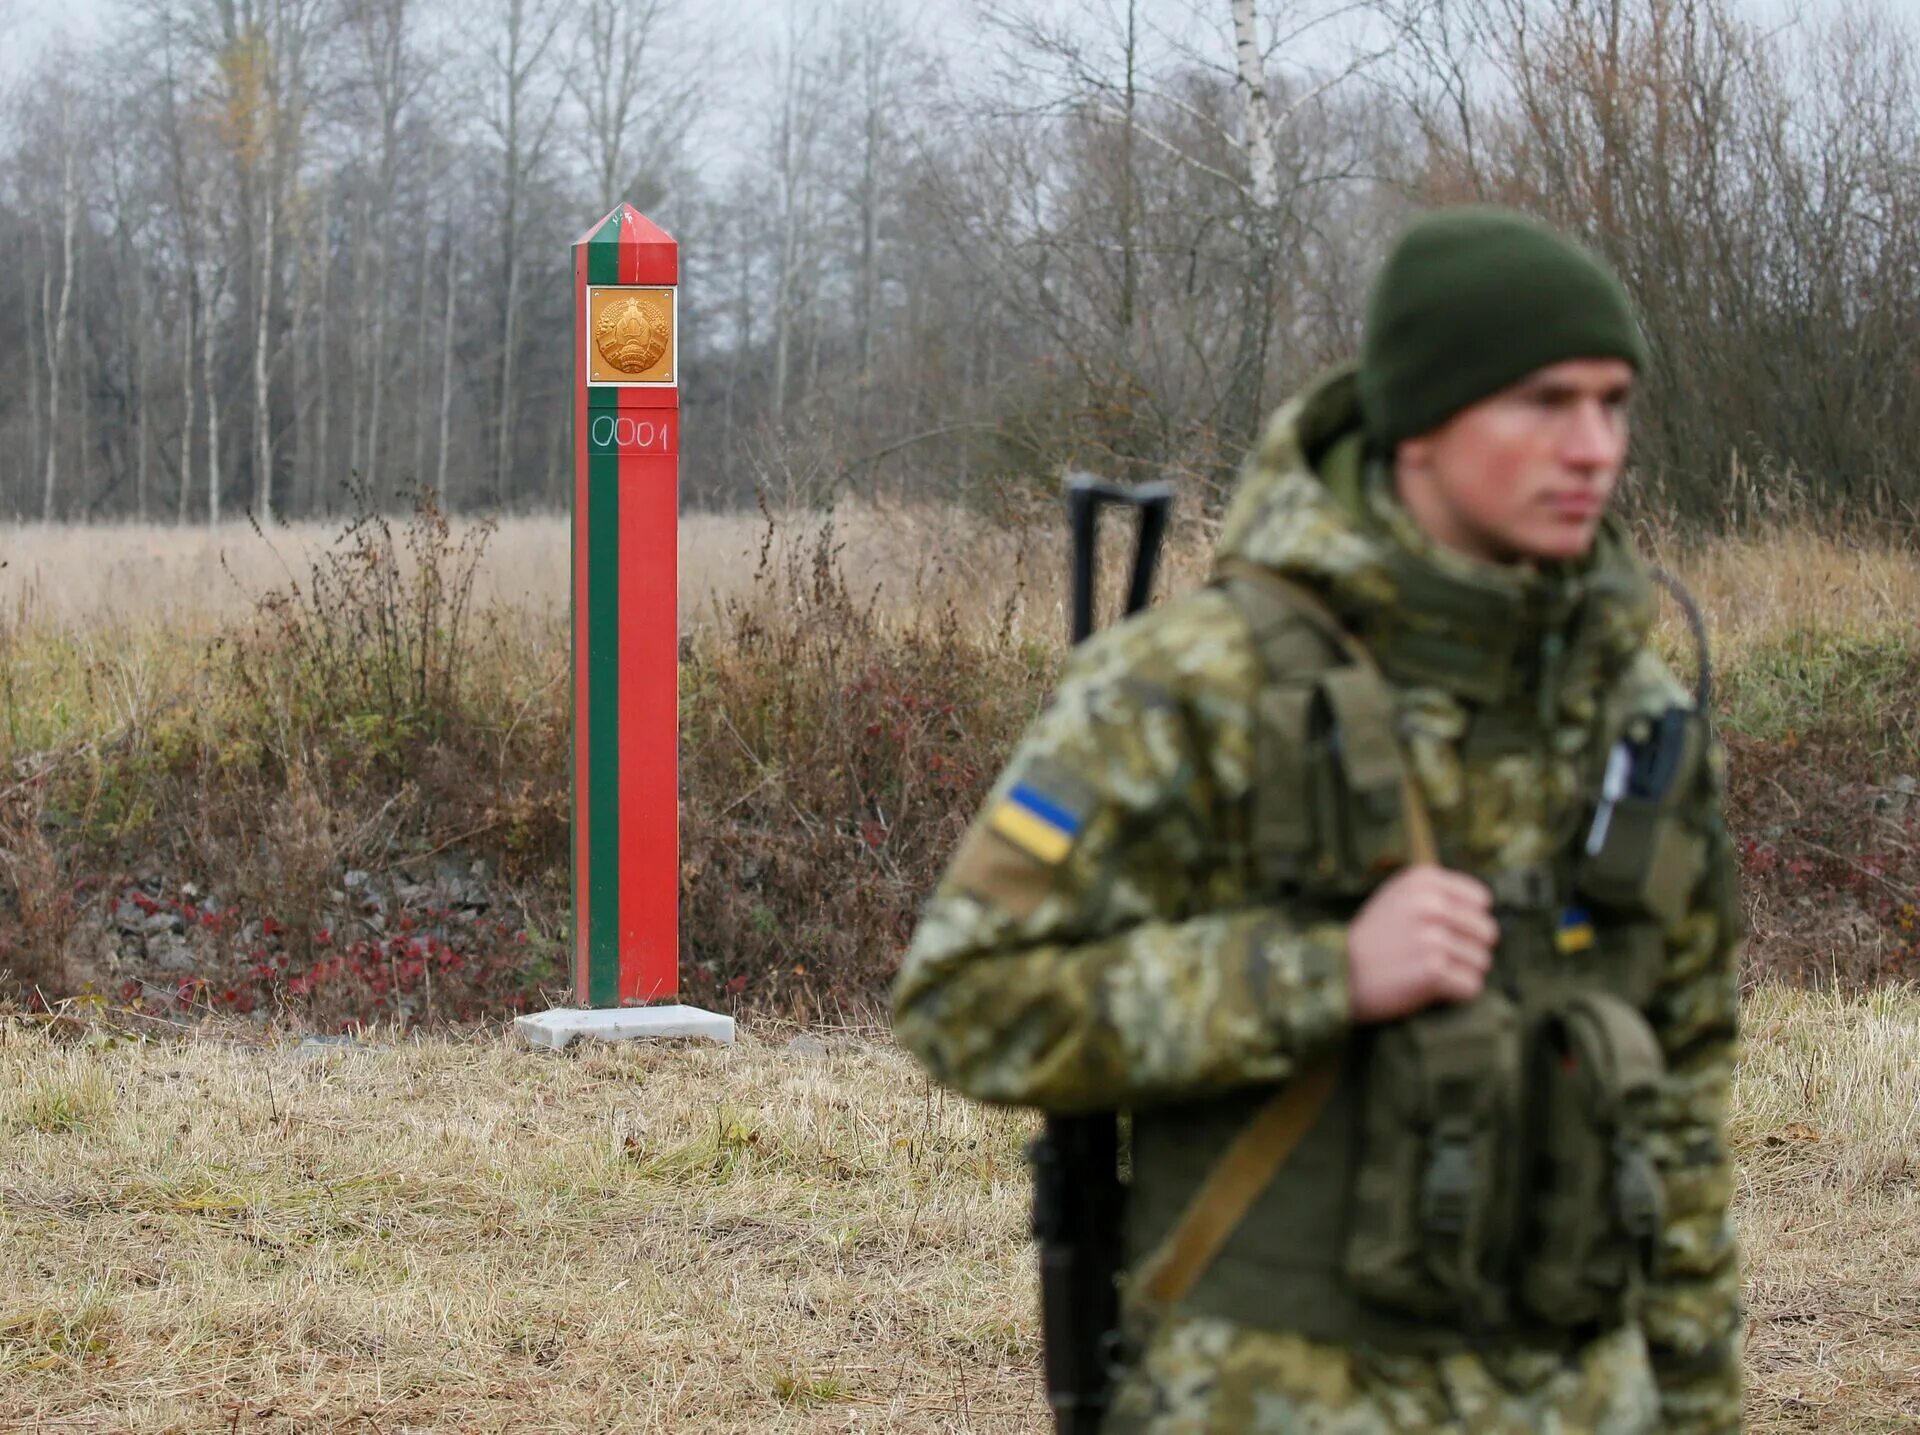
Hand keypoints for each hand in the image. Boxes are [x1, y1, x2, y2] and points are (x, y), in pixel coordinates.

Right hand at [1346, 865, 1498, 1023]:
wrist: (1338, 973)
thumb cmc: (1372, 939)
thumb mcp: (1396, 897)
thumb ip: (1435, 893)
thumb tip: (1484, 904)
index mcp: (1423, 880)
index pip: (1481, 900)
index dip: (1468, 921)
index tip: (1444, 933)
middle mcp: (1430, 904)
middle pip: (1487, 932)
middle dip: (1469, 950)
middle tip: (1441, 959)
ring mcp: (1433, 936)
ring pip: (1482, 962)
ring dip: (1462, 973)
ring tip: (1431, 974)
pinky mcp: (1434, 969)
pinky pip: (1472, 986)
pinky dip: (1456, 994)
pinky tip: (1431, 989)